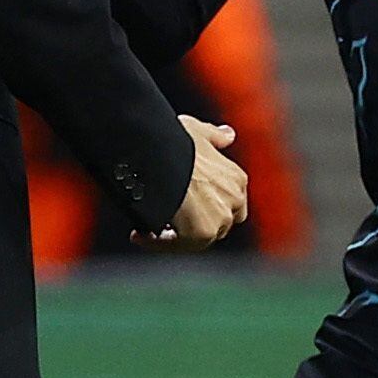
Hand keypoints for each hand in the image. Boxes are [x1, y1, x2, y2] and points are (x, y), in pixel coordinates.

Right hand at [154, 118, 246, 247]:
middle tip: (168, 216)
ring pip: (199, 238)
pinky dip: (158, 242)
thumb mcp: (198, 132)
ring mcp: (221, 217)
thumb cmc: (174, 141)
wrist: (158, 153)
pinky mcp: (202, 233)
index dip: (208, 207)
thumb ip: (215, 136)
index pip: (232, 204)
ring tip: (149, 226)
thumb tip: (228, 136)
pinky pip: (179, 246)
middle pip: (218, 224)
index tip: (187, 204)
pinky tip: (140, 234)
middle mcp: (234, 199)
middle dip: (193, 223)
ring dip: (175, 234)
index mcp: (236, 178)